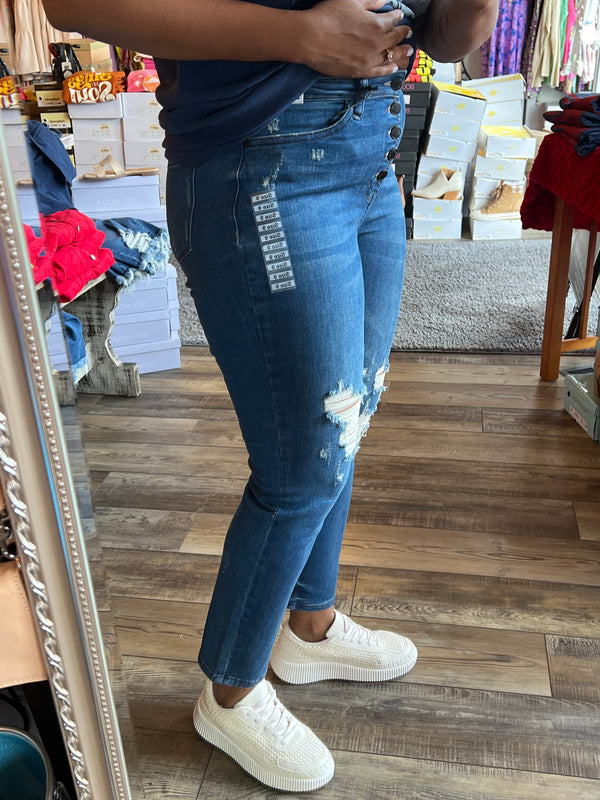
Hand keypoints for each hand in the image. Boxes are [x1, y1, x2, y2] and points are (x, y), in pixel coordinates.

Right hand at [298, 0, 412, 77]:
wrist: (310, 38)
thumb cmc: (327, 17)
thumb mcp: (351, 0)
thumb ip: (370, 1)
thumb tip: (384, 1)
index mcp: (377, 24)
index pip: (394, 20)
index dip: (398, 17)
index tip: (399, 16)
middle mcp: (377, 43)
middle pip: (396, 39)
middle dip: (404, 35)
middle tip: (408, 34)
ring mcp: (369, 59)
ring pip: (392, 57)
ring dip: (402, 54)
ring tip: (407, 52)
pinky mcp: (360, 72)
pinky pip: (380, 72)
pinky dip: (389, 69)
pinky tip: (394, 67)